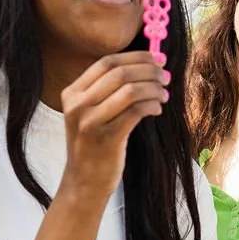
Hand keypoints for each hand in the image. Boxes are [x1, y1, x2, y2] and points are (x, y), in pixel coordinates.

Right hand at [59, 51, 168, 200]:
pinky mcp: (107, 138)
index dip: (136, 57)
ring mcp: (90, 122)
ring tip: (164, 94)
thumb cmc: (94, 145)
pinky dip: (152, 105)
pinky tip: (157, 109)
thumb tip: (146, 65)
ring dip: (154, 88)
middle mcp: (78, 105)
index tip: (156, 59)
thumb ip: (107, 91)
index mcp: (72, 93)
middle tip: (165, 76)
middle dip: (149, 70)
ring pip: (130, 90)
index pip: (107, 63)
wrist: (84, 182)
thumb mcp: (89, 114)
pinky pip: (137, 111)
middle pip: (120, 73)